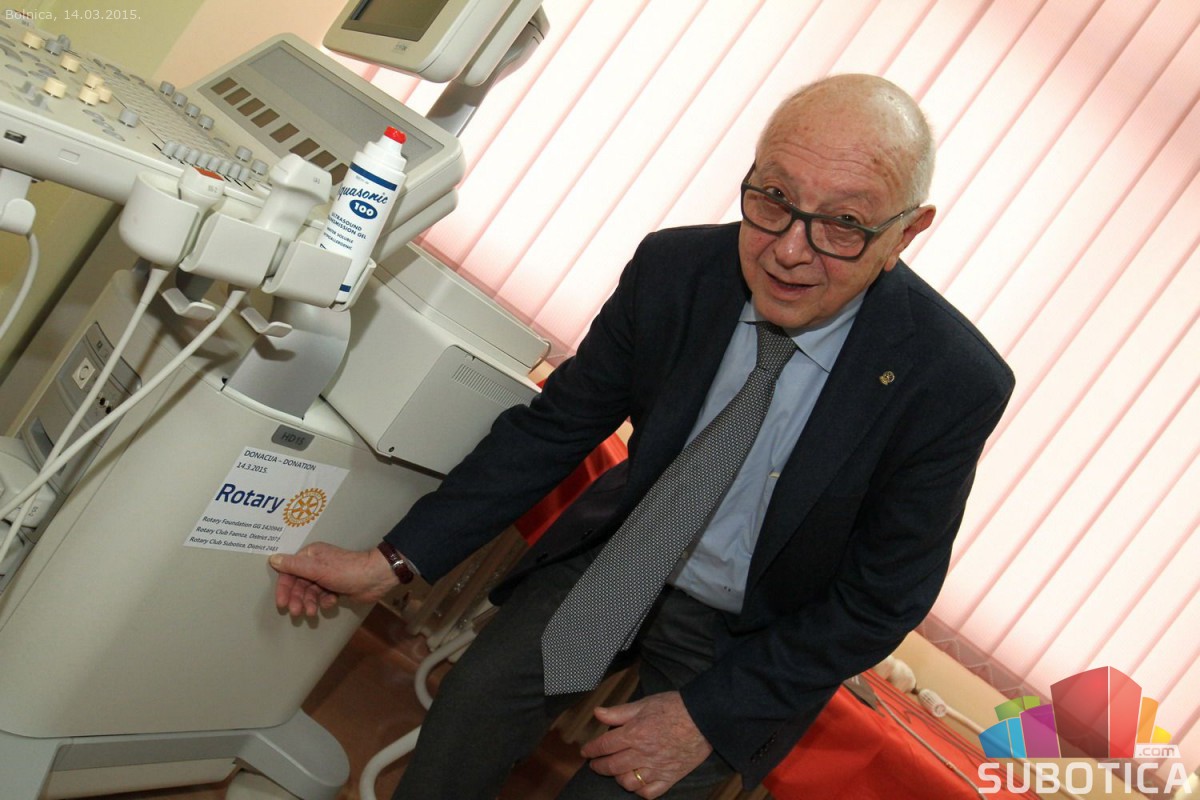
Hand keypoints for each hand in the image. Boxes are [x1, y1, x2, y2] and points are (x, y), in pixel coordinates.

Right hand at [268, 542, 398, 617]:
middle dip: (297, 599)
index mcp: (310, 555)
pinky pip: (322, 597)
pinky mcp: (335, 588)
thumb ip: (294, 566)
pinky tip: (331, 603)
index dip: (284, 588)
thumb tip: (273, 559)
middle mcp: (316, 564)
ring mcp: (326, 577)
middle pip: (298, 584)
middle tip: (297, 612)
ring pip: (310, 593)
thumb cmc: (345, 570)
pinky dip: (324, 602)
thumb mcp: (317, 568)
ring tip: (312, 612)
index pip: (289, 571)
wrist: (374, 579)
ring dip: (309, 603)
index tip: (281, 603)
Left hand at [580, 692, 712, 797]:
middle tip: (595, 764)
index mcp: (634, 733)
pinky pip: (649, 792)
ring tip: (616, 772)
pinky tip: (637, 783)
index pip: (604, 746)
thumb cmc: (675, 707)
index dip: (591, 750)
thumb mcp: (644, 703)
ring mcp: (656, 768)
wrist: (704, 717)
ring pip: (628, 782)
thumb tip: (597, 713)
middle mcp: (642, 753)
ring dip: (617, 779)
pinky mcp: (670, 777)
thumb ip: (619, 712)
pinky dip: (640, 790)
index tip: (586, 752)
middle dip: (599, 766)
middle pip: (612, 766)